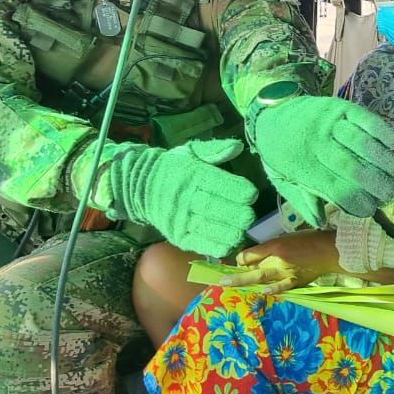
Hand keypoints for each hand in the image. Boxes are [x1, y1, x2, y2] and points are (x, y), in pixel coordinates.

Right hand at [103, 139, 258, 257]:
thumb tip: (237, 147)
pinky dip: (214, 246)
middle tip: (250, 217)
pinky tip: (228, 245)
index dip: (235, 190)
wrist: (141, 187)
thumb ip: (215, 150)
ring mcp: (180, 218)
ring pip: (206, 227)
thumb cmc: (174, 168)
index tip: (251, 195)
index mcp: (191, 174)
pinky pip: (197, 243)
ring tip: (241, 232)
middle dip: (234, 214)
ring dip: (227, 232)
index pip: (215, 183)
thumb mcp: (191, 152)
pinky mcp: (177, 235)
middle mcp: (185, 197)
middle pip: (212, 207)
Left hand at [219, 230, 339, 293]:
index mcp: (276, 245)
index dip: (242, 258)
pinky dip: (273, 289)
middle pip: (252, 267)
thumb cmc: (309, 240)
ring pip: (261, 277)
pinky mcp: (296, 281)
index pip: (252, 253)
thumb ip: (272, 247)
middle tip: (222, 281)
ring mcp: (286, 271)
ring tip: (230, 285)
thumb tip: (257, 257)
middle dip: (236, 274)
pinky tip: (263, 291)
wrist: (329, 250)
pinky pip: (282, 286)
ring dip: (245, 281)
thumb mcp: (288, 237)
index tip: (240, 262)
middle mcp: (278, 258)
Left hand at [254, 96, 393, 224]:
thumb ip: (302, 201)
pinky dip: (381, 130)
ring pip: (361, 142)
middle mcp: (316, 145)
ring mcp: (328, 123)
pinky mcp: (338, 105)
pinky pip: (364, 118)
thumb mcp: (282, 181)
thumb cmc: (278, 153)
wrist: (269, 114)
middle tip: (389, 194)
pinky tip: (393, 144)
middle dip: (376, 183)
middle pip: (352, 167)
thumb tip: (321, 222)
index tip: (370, 209)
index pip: (337, 189)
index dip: (357, 201)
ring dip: (382, 159)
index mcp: (302, 168)